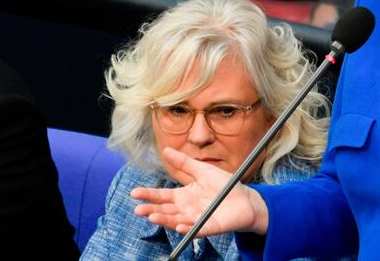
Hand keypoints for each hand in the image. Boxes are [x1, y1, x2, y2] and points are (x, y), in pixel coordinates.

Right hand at [131, 147, 267, 236]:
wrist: (245, 199)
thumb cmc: (224, 185)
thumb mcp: (202, 170)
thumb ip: (184, 163)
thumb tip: (165, 150)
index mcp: (183, 196)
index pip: (162, 196)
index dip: (149, 195)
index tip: (134, 193)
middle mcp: (186, 210)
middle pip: (165, 211)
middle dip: (151, 210)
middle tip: (138, 209)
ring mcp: (196, 219)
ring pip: (177, 221)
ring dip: (165, 220)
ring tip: (152, 217)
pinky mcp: (210, 226)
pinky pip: (197, 229)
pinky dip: (188, 229)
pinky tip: (180, 226)